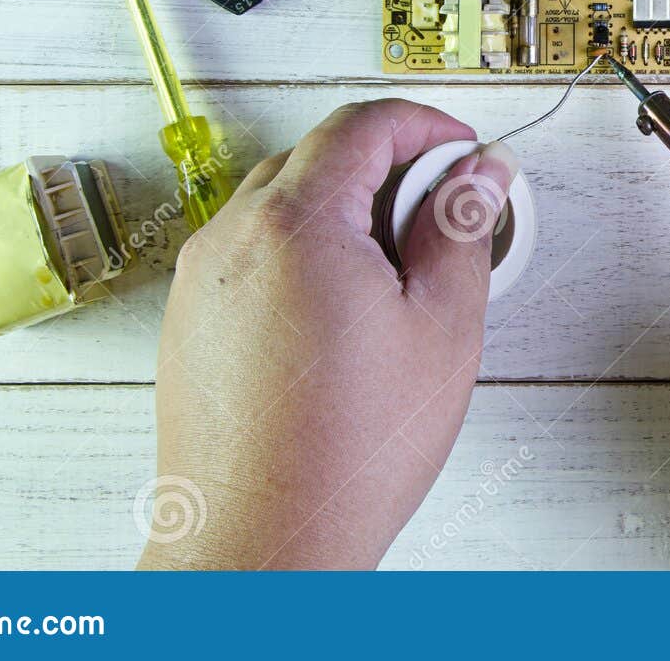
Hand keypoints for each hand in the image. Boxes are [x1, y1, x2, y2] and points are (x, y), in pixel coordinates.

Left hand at [138, 100, 518, 569]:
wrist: (262, 546)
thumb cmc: (343, 455)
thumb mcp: (442, 327)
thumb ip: (462, 229)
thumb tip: (478, 175)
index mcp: (297, 224)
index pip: (362, 124)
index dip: (426, 125)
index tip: (461, 149)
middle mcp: (233, 238)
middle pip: (317, 154)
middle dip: (388, 165)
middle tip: (442, 213)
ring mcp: (202, 279)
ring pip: (281, 200)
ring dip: (343, 208)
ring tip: (397, 275)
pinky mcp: (190, 319)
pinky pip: (251, 250)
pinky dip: (303, 251)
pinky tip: (345, 314)